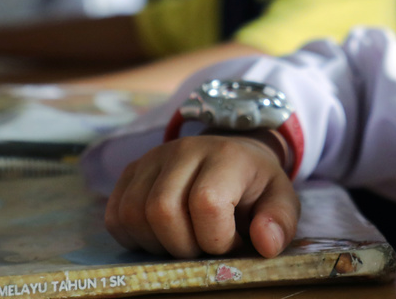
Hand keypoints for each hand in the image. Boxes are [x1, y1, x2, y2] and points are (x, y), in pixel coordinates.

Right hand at [105, 135, 299, 259]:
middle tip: (205, 245)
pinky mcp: (131, 171)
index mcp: (226, 156)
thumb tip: (265, 243)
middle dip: (184, 246)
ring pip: (133, 214)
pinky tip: (160, 236)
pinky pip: (115, 215)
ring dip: (157, 243)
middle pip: (162, 210)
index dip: (216, 238)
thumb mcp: (281, 200)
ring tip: (185, 239)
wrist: (233, 157)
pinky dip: (133, 237)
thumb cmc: (255, 185)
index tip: (231, 241)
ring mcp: (153, 158)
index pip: (206, 203)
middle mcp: (184, 149)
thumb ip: (280, 222)